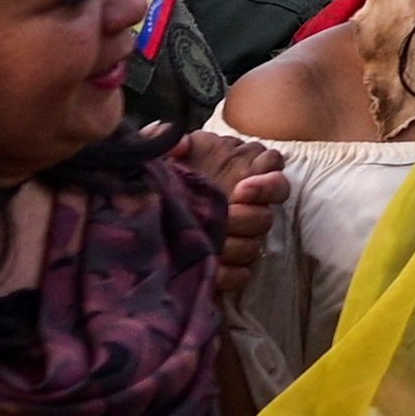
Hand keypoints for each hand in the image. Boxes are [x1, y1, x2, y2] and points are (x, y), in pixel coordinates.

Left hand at [172, 131, 285, 295]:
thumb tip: (177, 143)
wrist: (138, 215)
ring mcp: (238, 238)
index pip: (275, 179)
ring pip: (255, 246)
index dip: (267, 186)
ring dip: (237, 246)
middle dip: (249, 218)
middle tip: (226, 218)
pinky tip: (212, 271)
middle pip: (267, 216)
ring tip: (213, 244)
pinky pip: (242, 275)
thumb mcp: (162, 152)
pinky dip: (230, 275)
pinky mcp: (227, 265)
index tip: (242, 190)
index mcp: (240, 178)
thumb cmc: (160, 179)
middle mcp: (245, 209)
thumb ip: (168, 140)